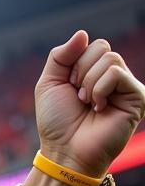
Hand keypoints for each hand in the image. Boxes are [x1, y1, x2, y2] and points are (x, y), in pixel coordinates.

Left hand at [36, 30, 144, 177]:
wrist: (64, 152)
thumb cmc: (56, 123)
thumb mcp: (49, 84)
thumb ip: (60, 56)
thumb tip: (83, 33)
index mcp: (95, 72)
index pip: (91, 45)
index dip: (73, 64)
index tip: (69, 88)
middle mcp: (113, 77)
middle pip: (102, 48)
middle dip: (81, 72)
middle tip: (78, 97)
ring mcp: (127, 86)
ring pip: (110, 59)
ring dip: (89, 83)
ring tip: (87, 104)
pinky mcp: (137, 96)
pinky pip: (116, 74)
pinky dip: (99, 90)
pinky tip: (98, 108)